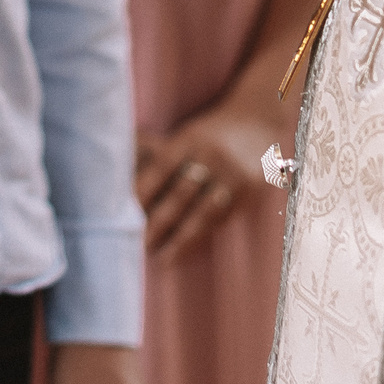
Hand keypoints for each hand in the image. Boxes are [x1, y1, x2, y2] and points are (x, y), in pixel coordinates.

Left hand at [135, 96, 281, 256]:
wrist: (260, 125)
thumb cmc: (210, 133)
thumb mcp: (188, 134)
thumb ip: (159, 152)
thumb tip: (123, 173)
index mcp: (192, 138)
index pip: (162, 167)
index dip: (142, 190)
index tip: (123, 212)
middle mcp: (214, 157)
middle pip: (181, 194)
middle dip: (157, 222)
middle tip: (136, 244)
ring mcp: (233, 177)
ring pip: (203, 213)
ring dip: (181, 239)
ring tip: (162, 258)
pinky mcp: (248, 194)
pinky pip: (221, 220)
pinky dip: (201, 237)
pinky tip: (186, 250)